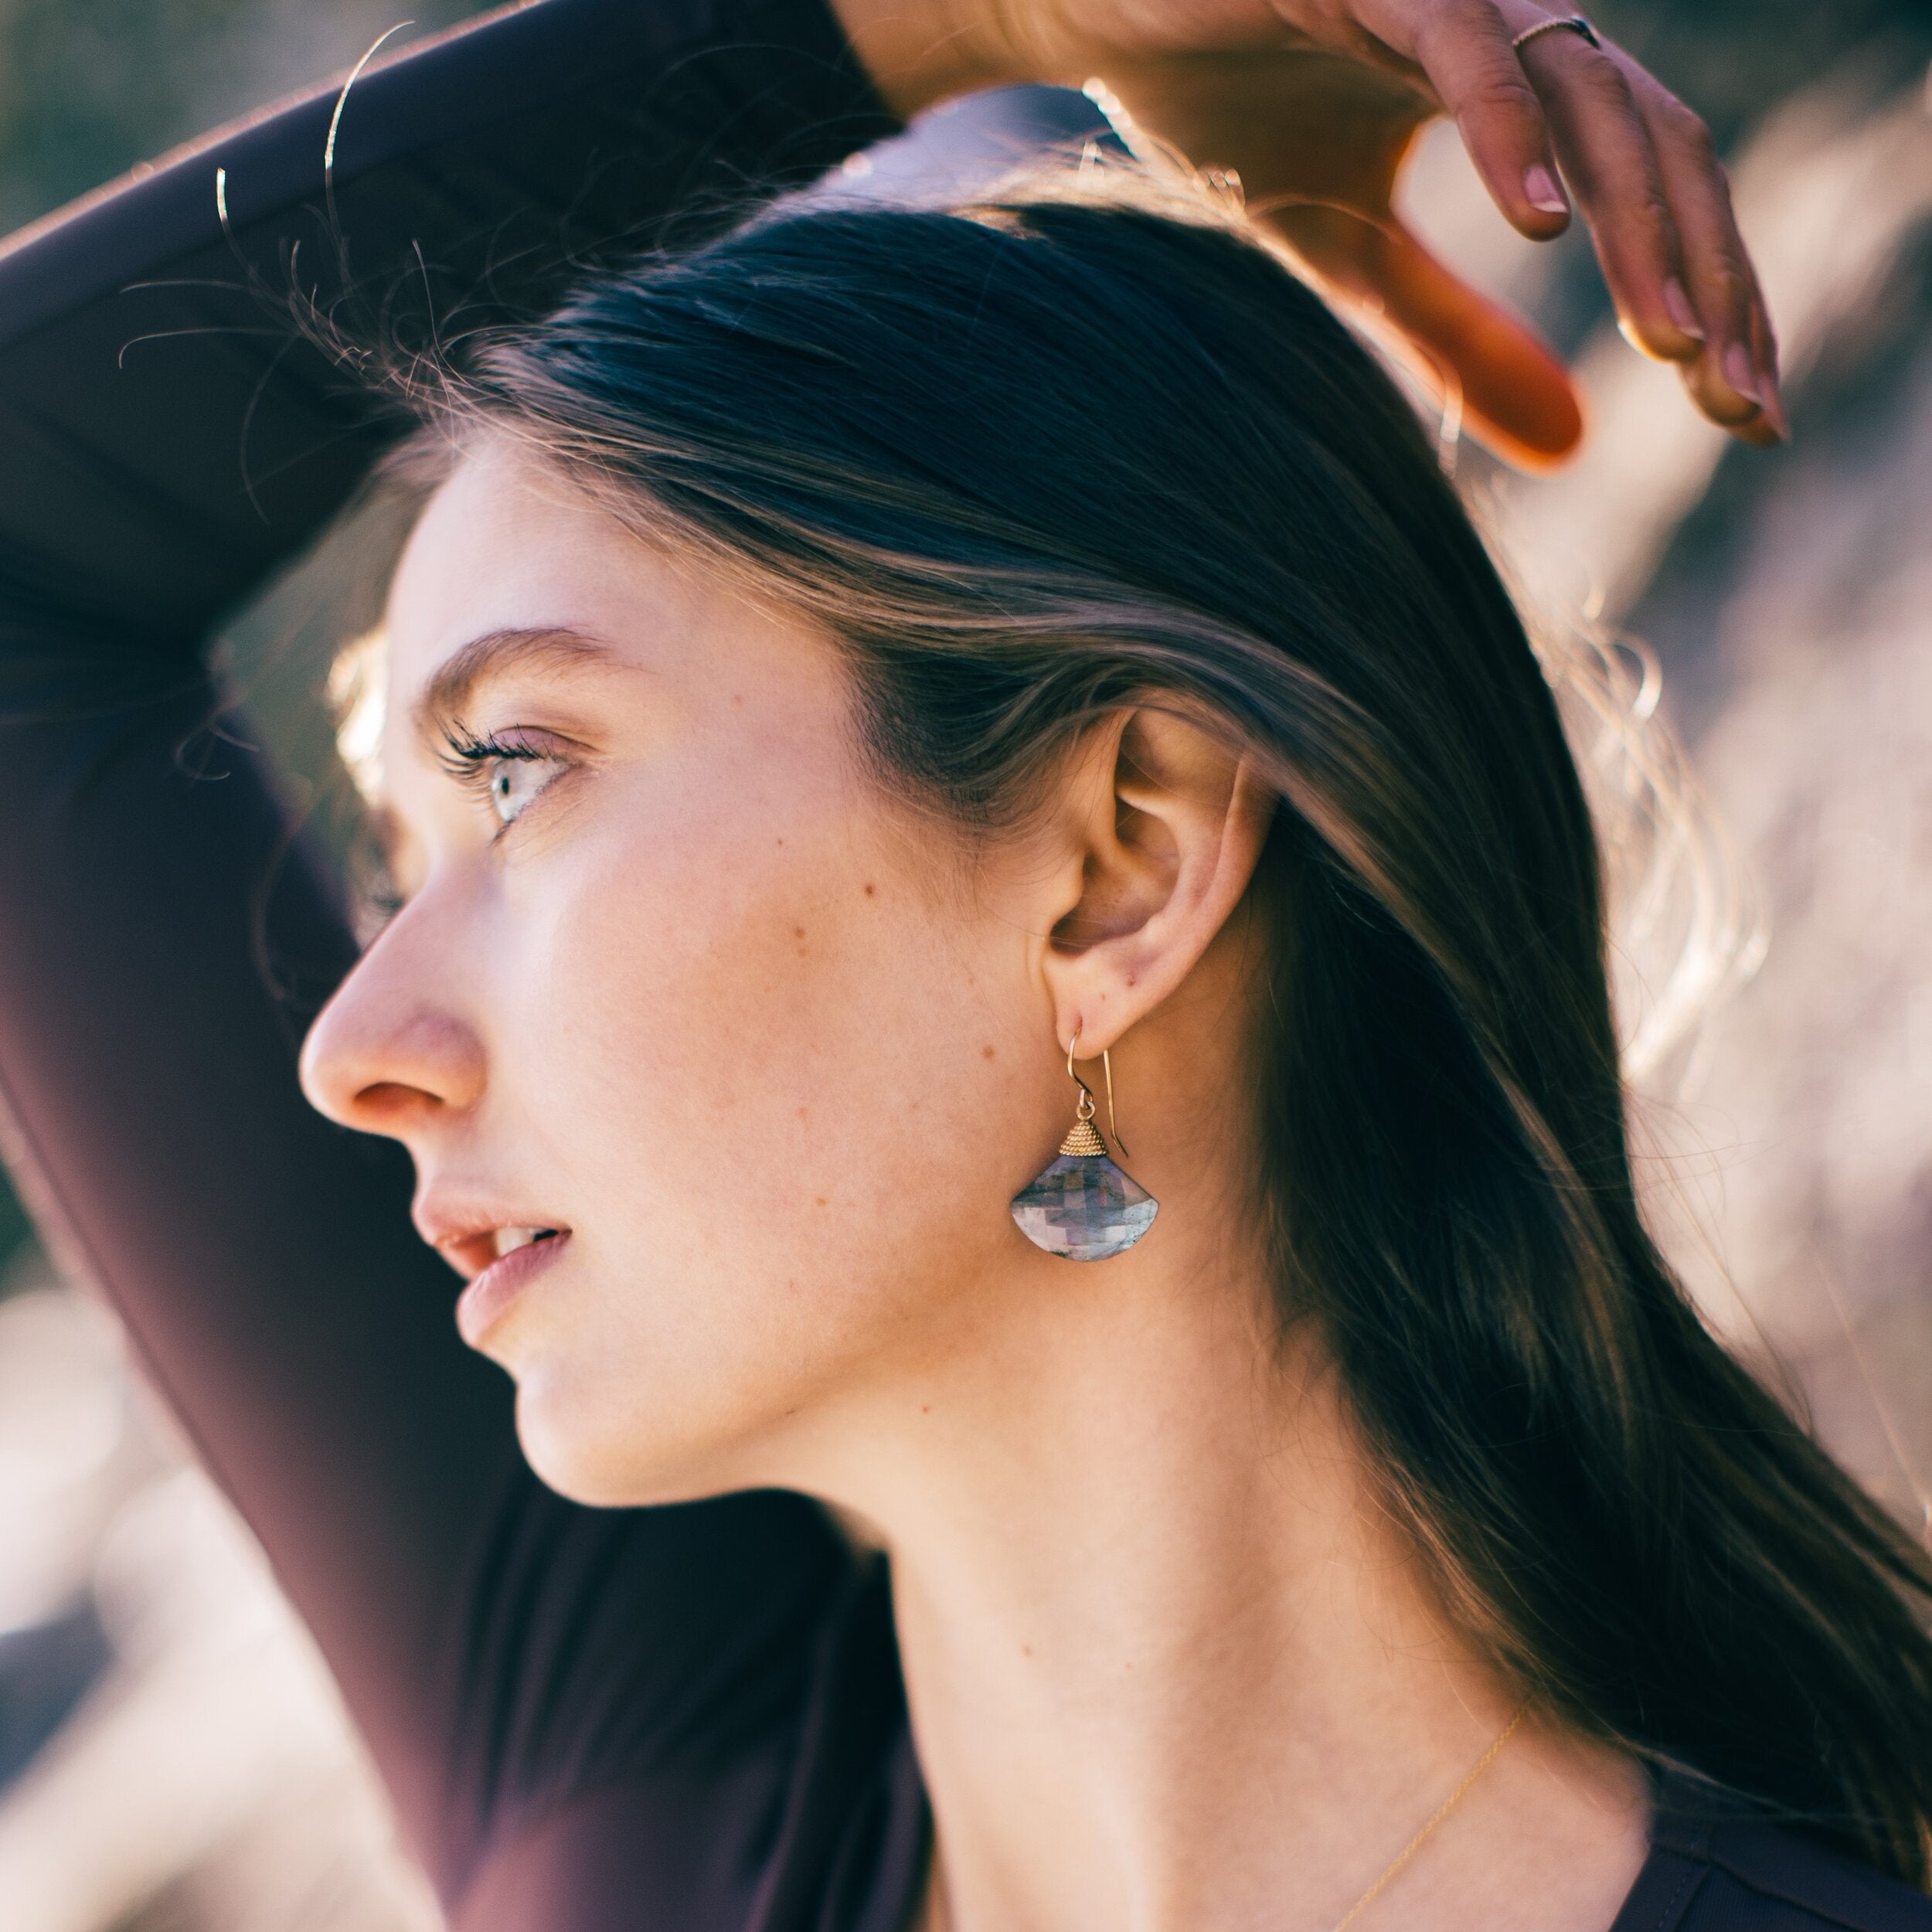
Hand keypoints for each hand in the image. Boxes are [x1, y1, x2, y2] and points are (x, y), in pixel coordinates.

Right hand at [833, 1, 1783, 465]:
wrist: (1095, 21)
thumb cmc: (1223, 117)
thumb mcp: (1354, 253)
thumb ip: (1455, 334)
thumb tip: (1571, 446)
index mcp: (1524, 88)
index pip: (1657, 186)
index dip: (1713, 291)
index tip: (1747, 410)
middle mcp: (1512, 26)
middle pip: (1656, 145)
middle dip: (1708, 277)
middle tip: (1736, 402)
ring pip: (1588, 98)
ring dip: (1640, 225)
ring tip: (1670, 346)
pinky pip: (1462, 46)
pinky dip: (1506, 131)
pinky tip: (1541, 232)